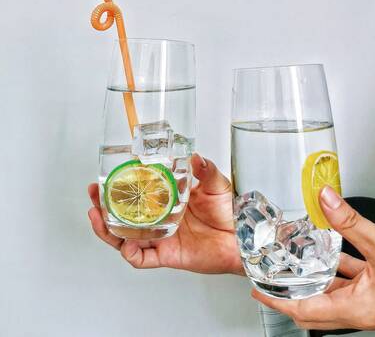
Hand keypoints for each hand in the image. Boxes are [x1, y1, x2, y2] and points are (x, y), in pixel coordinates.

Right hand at [88, 154, 242, 274]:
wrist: (241, 238)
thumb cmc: (228, 212)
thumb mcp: (216, 185)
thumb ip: (205, 169)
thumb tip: (194, 155)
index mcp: (167, 201)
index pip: (138, 193)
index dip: (121, 185)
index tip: (109, 174)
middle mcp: (160, 219)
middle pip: (124, 215)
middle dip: (105, 205)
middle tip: (94, 194)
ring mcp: (161, 237)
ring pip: (125, 237)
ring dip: (108, 228)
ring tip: (97, 215)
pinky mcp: (167, 255)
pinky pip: (142, 259)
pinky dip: (130, 253)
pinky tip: (124, 243)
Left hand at [253, 186, 374, 330]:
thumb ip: (350, 221)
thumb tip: (325, 199)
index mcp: (359, 309)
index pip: (306, 311)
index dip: (279, 300)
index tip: (260, 290)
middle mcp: (361, 309)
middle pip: (312, 306)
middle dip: (288, 293)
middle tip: (268, 279)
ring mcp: (368, 299)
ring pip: (329, 291)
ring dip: (309, 277)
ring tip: (291, 262)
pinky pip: (347, 278)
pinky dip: (333, 266)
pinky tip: (327, 250)